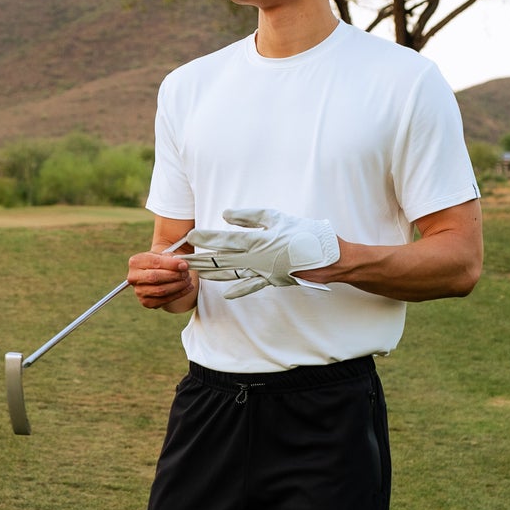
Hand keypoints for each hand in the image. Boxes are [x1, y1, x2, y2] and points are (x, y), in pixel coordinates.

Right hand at [128, 245, 198, 312]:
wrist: (155, 273)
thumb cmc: (160, 263)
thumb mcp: (163, 255)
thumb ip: (171, 258)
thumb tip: (183, 265)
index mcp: (135, 262)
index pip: (154, 262)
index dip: (171, 264)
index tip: (185, 265)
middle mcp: (134, 277)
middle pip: (155, 278)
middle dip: (175, 276)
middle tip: (187, 273)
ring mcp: (139, 291)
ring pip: (161, 290)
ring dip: (178, 285)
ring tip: (188, 280)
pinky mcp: (147, 302)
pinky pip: (165, 300)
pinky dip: (179, 294)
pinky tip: (187, 288)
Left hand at [186, 207, 339, 298]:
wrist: (327, 257)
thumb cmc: (304, 232)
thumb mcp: (276, 217)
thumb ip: (249, 217)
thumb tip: (225, 214)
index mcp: (256, 241)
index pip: (224, 240)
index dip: (206, 237)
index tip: (191, 236)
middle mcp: (255, 259)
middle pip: (221, 260)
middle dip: (200, 259)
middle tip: (182, 260)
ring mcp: (262, 272)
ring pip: (231, 274)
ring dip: (212, 274)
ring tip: (197, 273)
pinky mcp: (271, 280)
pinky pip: (251, 287)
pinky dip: (239, 290)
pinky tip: (227, 294)